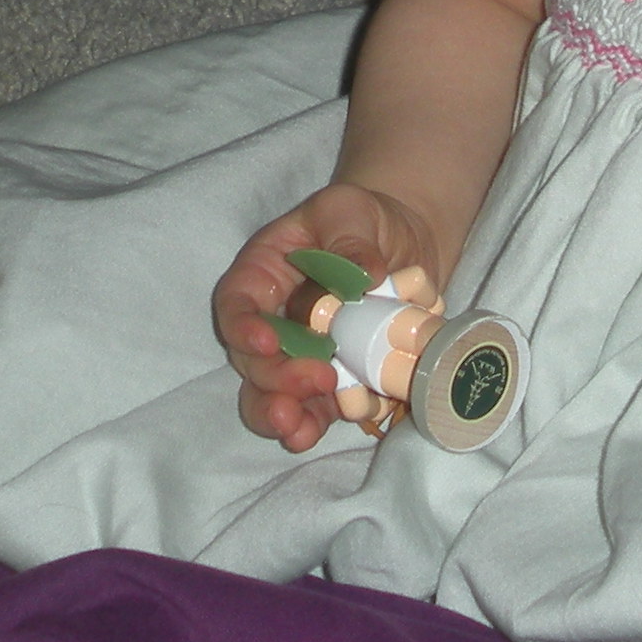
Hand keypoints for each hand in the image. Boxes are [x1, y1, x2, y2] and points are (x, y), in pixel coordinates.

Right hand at [211, 184, 442, 452]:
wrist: (404, 244)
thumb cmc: (363, 219)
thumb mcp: (350, 209)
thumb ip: (350, 238)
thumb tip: (365, 276)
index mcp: (264, 275)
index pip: (237, 304)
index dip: (243, 328)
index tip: (266, 342)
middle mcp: (273, 321)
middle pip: (253, 361)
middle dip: (276, 379)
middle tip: (316, 379)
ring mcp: (300, 356)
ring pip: (275, 396)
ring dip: (284, 416)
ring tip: (298, 430)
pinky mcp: (333, 380)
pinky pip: (319, 409)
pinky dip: (320, 423)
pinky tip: (326, 431)